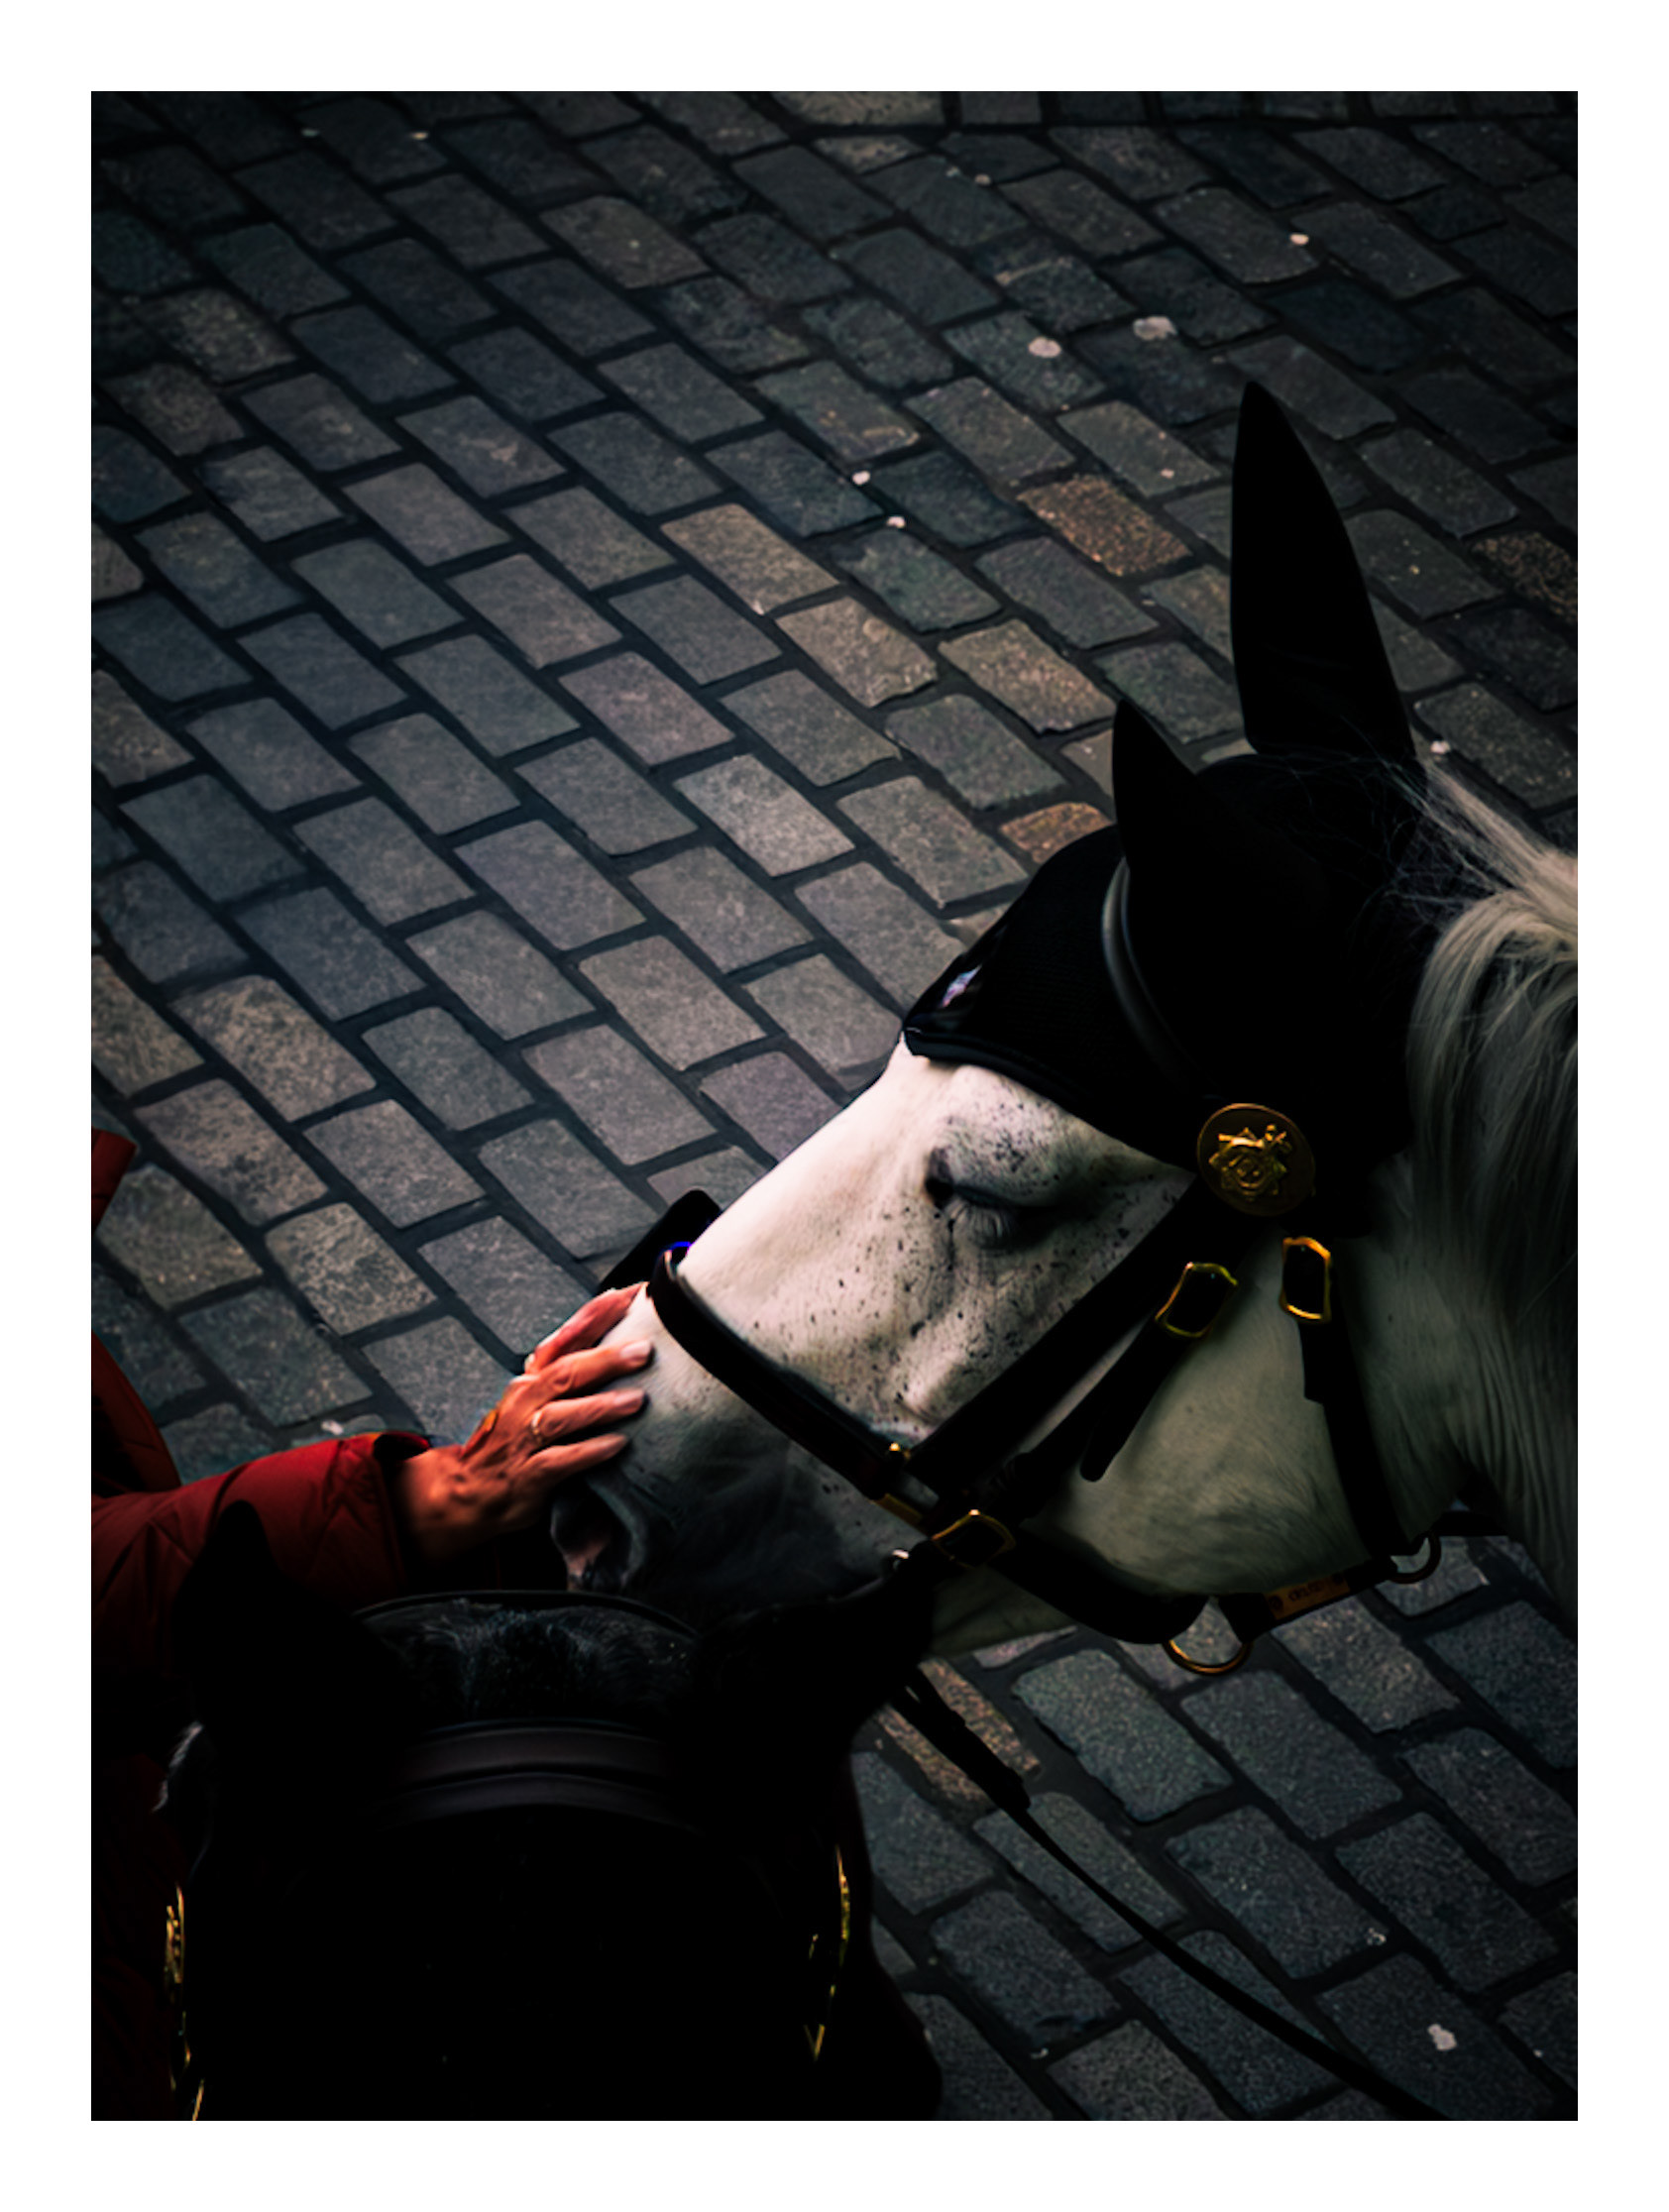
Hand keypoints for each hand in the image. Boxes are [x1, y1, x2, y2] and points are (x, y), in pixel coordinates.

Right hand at [387, 1284, 651, 1564]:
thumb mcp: (537, 1396)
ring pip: (561, 1415)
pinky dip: (588, 1452)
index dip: (597, 1314)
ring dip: (599, 1406)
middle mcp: (526, 1399)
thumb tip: (625, 1340)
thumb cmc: (515, 1437)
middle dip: (605, 1359)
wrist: (469, 1489)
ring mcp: (524, 1436)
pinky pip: (559, 1460)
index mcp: (533, 1376)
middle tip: (643, 1349)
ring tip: (636, 1400)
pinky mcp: (528, 1473)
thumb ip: (573, 1370)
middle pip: (566, 1372)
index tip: (632, 1294)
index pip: (567, 1337)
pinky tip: (616, 1445)